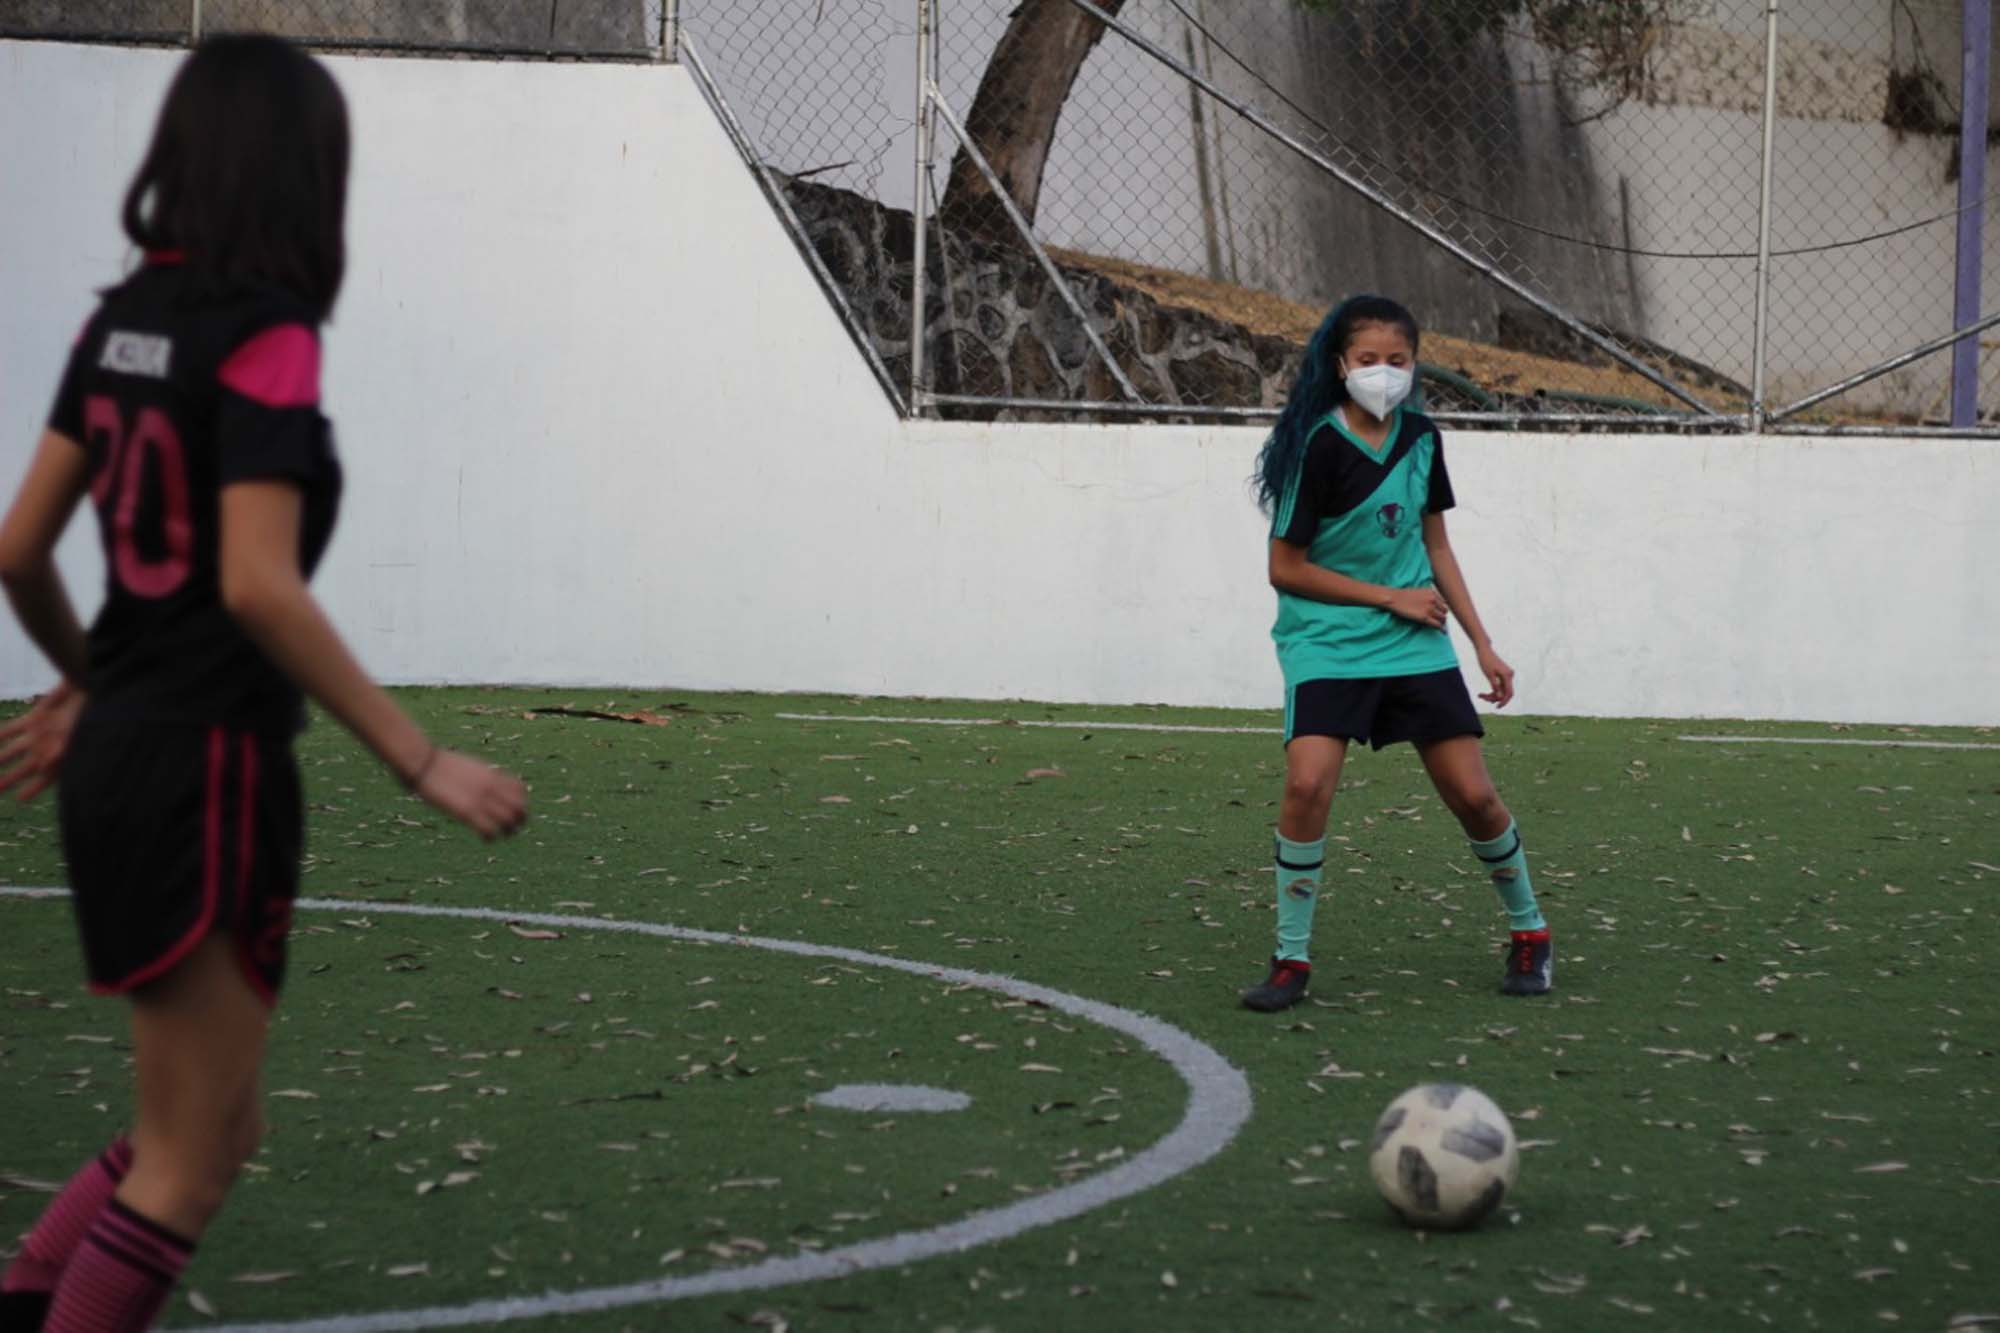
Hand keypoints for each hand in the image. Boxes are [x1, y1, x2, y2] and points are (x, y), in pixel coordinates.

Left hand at [0, 681, 84, 801]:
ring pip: (13, 751)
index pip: (45, 779)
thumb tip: (42, 768)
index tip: (20, 799)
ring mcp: (38, 734)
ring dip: (0, 759)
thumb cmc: (87, 716)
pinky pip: (11, 729)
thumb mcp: (75, 736)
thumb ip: (59, 753)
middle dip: (10, 779)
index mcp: (60, 758)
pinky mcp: (33, 719)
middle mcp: (47, 749)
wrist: (88, 690)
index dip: (33, 789)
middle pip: (24, 769)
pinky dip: (0, 735)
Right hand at [413, 748, 529, 840]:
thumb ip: (481, 776)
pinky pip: (489, 830)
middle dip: (519, 820)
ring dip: (507, 831)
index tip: (511, 810)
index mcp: (492, 775)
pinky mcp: (467, 811)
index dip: (520, 802)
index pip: (520, 790)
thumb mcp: (469, 767)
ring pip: (508, 821)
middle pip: (520, 808)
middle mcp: (491, 787)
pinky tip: (484, 837)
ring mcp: (480, 799)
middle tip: (509, 827)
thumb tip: (484, 781)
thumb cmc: (441, 765)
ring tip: (498, 834)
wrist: (424, 762)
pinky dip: (490, 837)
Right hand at [1384, 587, 1448, 628]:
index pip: (1443, 602)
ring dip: (1442, 622)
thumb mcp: (1419, 592)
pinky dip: (1442, 629)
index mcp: (1432, 593)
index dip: (1441, 609)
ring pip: (1442, 618)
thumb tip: (1431, 604)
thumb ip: (1427, 596)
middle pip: (1444, 610)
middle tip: (1440, 620)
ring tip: (1440, 626)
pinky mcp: (1425, 617)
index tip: (1440, 613)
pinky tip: (1443, 632)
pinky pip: (1437, 624)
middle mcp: (1433, 600)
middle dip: (1442, 615)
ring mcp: (1429, 608)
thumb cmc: (1402, 596)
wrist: (1394, 598)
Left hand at [1476, 644, 1514, 707]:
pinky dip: (1492, 690)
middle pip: (1505, 692)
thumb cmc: (1485, 660)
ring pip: (1501, 690)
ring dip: (1492, 695)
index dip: (1504, 701)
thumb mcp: (1489, 675)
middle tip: (1482, 697)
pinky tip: (1483, 694)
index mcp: (1508, 675)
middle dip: (1494, 697)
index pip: (1509, 693)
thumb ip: (1495, 685)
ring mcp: (1506, 676)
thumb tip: (1500, 697)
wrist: (1484, 650)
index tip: (1497, 707)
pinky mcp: (1502, 675)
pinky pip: (1499, 686)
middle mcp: (1509, 676)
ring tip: (1480, 695)